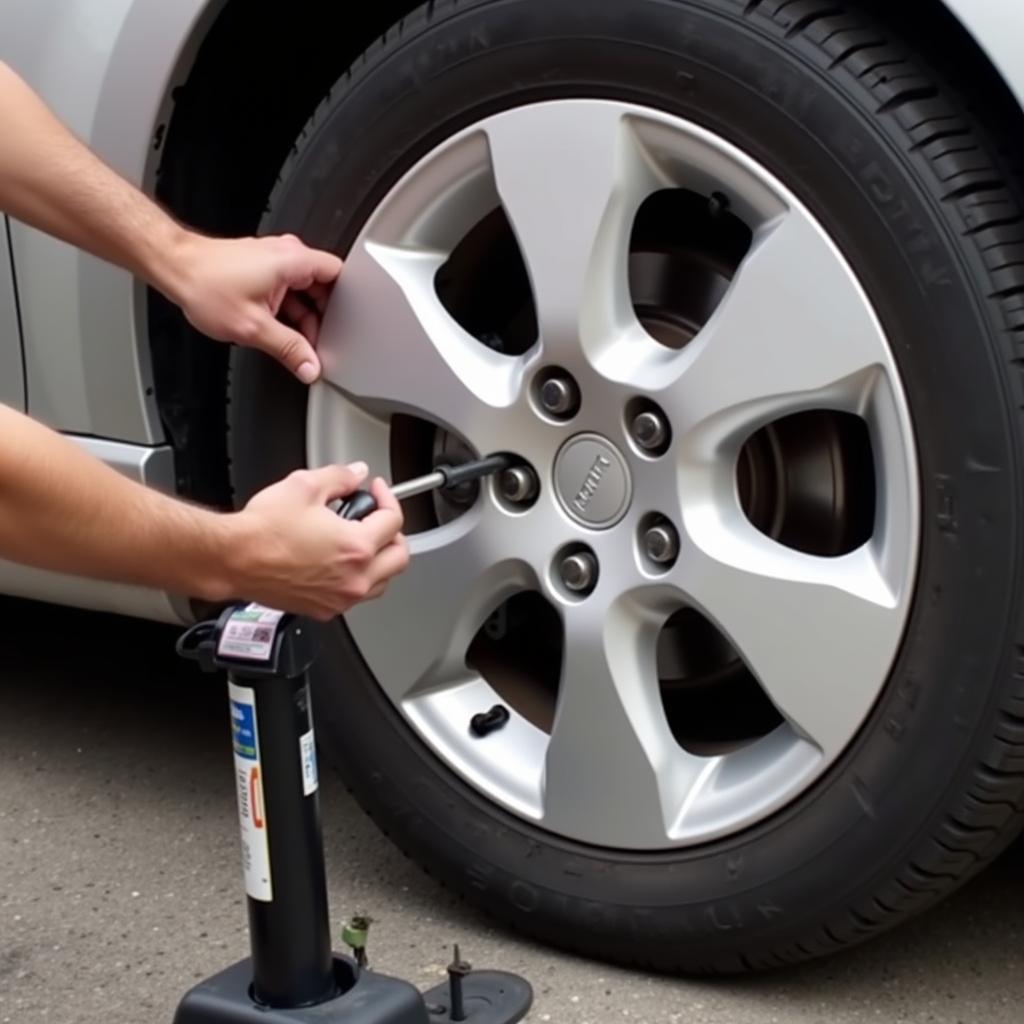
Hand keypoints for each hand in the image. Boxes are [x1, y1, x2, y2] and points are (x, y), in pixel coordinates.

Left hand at [169, 232, 342, 383]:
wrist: (174, 268)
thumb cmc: (205, 285)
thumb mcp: (254, 328)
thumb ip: (288, 350)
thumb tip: (309, 367)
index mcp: (294, 260)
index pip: (341, 275)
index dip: (347, 304)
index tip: (341, 328)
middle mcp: (286, 254)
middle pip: (323, 287)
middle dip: (320, 317)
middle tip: (311, 341)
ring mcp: (272, 259)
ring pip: (304, 291)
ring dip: (301, 316)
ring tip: (287, 337)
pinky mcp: (260, 266)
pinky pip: (287, 289)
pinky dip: (286, 309)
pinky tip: (273, 327)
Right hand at [229, 462, 409, 618]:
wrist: (233, 559)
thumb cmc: (262, 531)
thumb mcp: (304, 486)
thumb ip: (339, 477)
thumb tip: (355, 474)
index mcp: (356, 547)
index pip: (393, 521)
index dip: (387, 498)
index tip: (376, 490)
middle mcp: (354, 578)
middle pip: (399, 557)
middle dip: (393, 533)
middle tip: (378, 517)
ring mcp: (340, 598)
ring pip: (382, 582)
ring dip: (381, 560)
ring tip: (365, 541)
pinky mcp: (324, 609)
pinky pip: (356, 597)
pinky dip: (358, 580)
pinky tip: (342, 564)